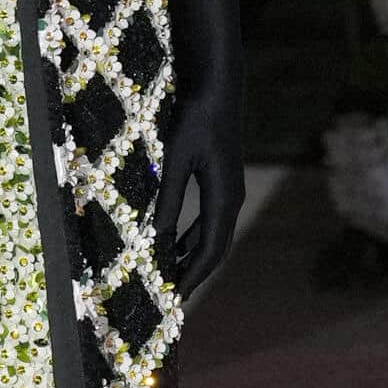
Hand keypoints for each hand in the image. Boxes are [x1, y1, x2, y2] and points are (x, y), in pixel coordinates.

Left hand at [153, 92, 244, 303]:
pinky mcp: (221, 183)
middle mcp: (231, 200)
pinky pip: (209, 221)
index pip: (209, 250)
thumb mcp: (175, 161)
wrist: (217, 88)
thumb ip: (168, 200)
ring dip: (192, 257)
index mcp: (224, 199)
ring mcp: (229, 192)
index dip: (192, 277)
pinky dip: (192, 238)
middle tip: (171, 298)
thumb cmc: (195, 120)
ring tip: (169, 276)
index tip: (174, 299)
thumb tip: (155, 239)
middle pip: (215, 249)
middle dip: (194, 274)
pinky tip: (173, 245)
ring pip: (213, 236)